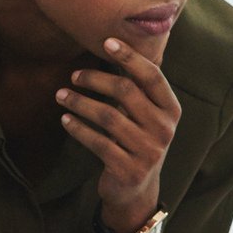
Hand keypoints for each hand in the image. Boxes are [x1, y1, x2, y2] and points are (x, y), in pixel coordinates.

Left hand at [60, 36, 181, 230]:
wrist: (137, 190)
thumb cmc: (137, 142)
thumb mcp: (147, 118)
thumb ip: (138, 92)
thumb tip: (113, 50)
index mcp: (172, 110)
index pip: (152, 76)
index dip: (130, 57)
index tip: (107, 42)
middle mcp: (165, 129)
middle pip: (126, 92)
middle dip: (95, 79)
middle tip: (74, 76)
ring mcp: (149, 150)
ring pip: (108, 116)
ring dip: (80, 102)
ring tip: (61, 95)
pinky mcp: (128, 168)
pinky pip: (97, 142)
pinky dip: (78, 128)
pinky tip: (65, 120)